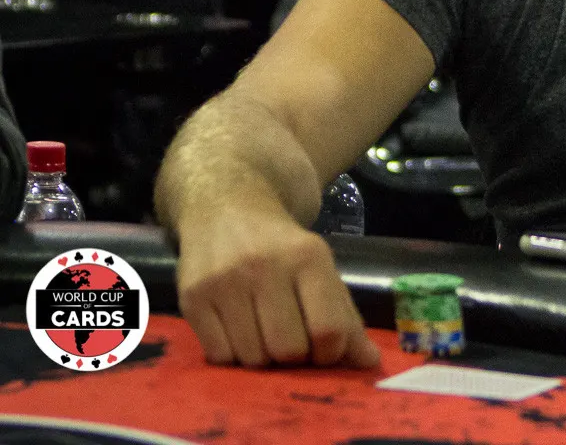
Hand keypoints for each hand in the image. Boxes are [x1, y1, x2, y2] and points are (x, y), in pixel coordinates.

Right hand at [175, 202, 379, 368]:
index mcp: (307, 257)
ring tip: (263, 333)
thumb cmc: (282, 247)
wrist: (227, 206)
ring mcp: (224, 281)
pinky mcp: (192, 297)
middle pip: (288, 350)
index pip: (327, 330)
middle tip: (291, 341)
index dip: (330, 353)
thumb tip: (370, 362)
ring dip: (262, 358)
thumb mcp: (321, 269)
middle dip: (294, 357)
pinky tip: (237, 330)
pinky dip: (232, 355)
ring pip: (252, 359)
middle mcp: (264, 266)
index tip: (324, 348)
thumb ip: (346, 316)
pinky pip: (219, 356)